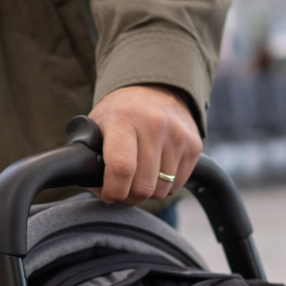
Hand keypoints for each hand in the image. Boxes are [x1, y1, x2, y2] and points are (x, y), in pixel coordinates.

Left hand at [88, 85, 201, 206]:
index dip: (113, 192)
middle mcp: (154, 125)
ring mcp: (178, 135)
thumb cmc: (122, 112)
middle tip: (122, 189)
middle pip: (143, 187)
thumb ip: (91, 155)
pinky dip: (164, 185)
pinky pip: (177, 185)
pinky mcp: (194, 145)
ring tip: (138, 177)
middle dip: (128, 196)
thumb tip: (97, 188)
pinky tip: (155, 170)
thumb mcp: (98, 124)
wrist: (156, 88)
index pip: (121, 169)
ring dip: (147, 192)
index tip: (108, 194)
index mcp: (124, 119)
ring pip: (161, 191)